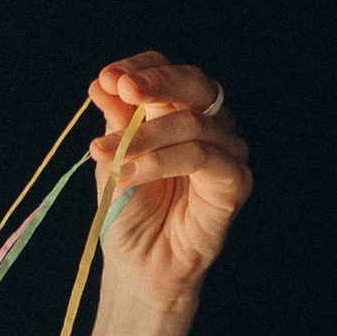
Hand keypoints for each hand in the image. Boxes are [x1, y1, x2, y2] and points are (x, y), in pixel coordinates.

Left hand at [86, 53, 249, 312]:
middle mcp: (211, 125)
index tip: (108, 77)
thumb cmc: (129, 212)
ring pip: (192, 123)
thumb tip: (102, 82)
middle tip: (121, 87)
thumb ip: (115, 122)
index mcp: (180, 111)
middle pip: (195, 83)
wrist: (138, 267)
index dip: (142, 68)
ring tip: (105, 155)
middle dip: (156, 82)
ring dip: (143, 137)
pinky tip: (127, 174)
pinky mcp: (234, 181)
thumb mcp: (114, 159)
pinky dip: (159, 161)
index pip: (169, 72)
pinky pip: (200, 158)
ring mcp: (227, 151)